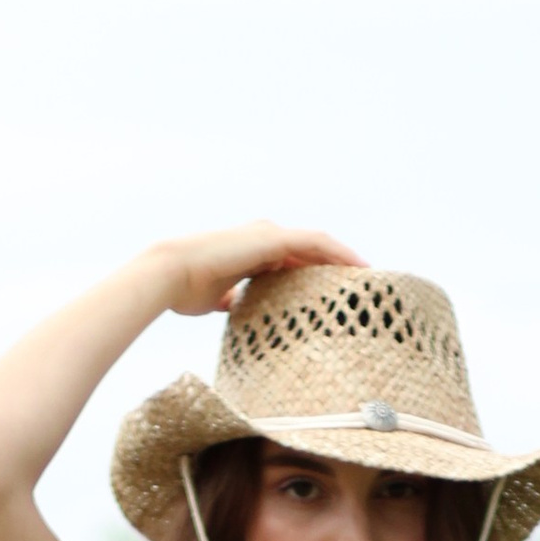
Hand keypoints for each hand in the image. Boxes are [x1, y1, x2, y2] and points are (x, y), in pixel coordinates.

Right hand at [157, 222, 361, 320]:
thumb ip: (228, 298)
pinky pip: (317, 243)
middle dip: (336, 266)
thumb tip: (230, 306)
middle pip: (310, 249)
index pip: (293, 260)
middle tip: (362, 286)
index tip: (336, 291)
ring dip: (345, 258)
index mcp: (251, 251)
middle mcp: (263, 237)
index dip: (316, 273)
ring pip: (318, 244)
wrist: (170, 274)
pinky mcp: (273, 238)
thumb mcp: (213, 298)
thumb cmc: (183, 290)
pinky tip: (359, 267)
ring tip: (369, 277)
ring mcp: (268, 234)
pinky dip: (339, 252)